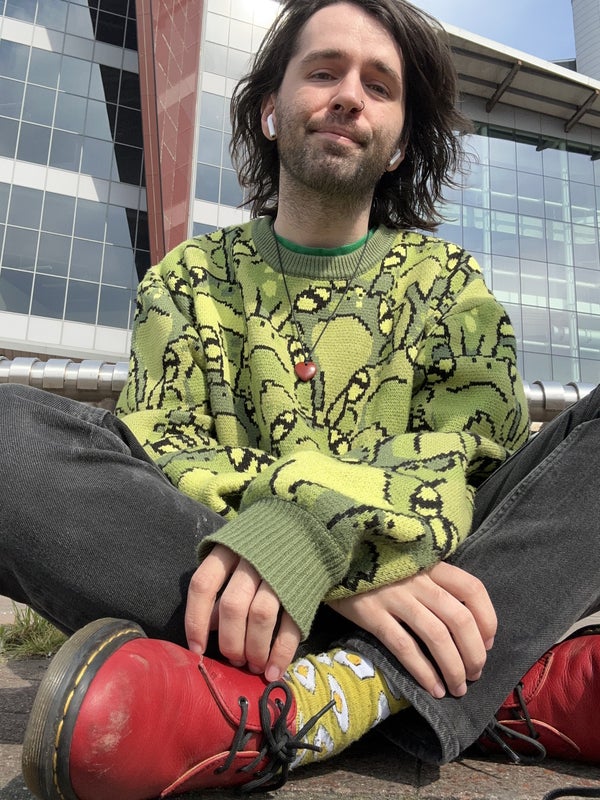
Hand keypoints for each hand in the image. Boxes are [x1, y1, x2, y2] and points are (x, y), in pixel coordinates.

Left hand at [185, 544, 300, 681]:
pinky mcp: (303, 587)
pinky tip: (273, 670)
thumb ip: (220, 585)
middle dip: (230, 642)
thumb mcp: (234, 555)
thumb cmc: (262, 547)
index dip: (195, 621)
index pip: (203, 585)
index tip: (197, 650)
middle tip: (234, 659)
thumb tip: (207, 626)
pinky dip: (281, 653)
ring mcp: (280, 573)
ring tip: (254, 665)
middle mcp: (252, 560)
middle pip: (233, 606)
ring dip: (255, 649)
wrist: (308, 526)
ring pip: (261, 617)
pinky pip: (291, 625)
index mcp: (229, 549)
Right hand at [328, 562, 496, 698]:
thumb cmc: (375, 565)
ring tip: (457, 688)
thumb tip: (469, 623)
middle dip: (474, 654)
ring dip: (453, 668)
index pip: (472, 589)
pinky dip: (423, 671)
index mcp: (430, 563)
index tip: (488, 643)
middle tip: (475, 674)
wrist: (331, 557)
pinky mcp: (371, 614)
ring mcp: (394, 596)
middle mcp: (417, 579)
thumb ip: (435, 582)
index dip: (487, 619)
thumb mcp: (409, 563)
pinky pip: (404, 647)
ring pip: (436, 636)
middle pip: (459, 619)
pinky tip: (432, 688)